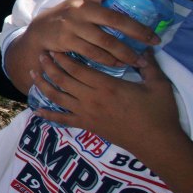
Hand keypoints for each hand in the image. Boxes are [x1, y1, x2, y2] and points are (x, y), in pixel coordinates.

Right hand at [21, 0, 160, 73]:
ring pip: (107, 41)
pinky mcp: (67, 40)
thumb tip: (132, 14)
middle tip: (155, 40)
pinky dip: (109, 60)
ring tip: (140, 60)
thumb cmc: (66, 20)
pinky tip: (119, 64)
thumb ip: (99, 7)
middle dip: (139, 31)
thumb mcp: (79, 6)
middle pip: (116, 19)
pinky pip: (94, 53)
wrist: (38, 33)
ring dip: (126, 53)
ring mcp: (73, 24)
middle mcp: (81, 7)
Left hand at [31, 50, 184, 154]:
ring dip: (43, 85)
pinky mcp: (88, 127)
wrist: (158, 143)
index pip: (77, 68)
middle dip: (49, 66)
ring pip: (58, 97)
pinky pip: (63, 120)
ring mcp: (87, 114)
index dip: (62, 58)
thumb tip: (146, 48)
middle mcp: (91, 98)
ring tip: (33, 74)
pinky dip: (49, 115)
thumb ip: (149, 65)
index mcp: (106, 85)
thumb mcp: (159, 84)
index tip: (53, 48)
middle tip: (40, 55)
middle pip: (62, 80)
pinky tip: (37, 110)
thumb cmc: (160, 113)